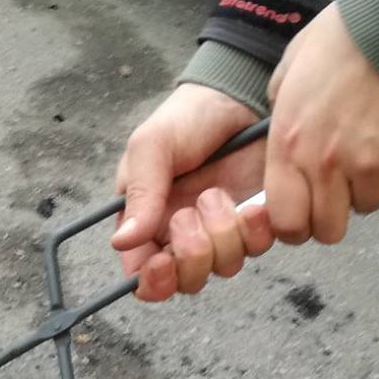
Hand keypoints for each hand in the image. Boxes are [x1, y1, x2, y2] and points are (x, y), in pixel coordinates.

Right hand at [112, 85, 272, 301]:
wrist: (236, 98)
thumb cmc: (186, 119)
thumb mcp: (151, 148)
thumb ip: (140, 195)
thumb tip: (121, 242)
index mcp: (146, 223)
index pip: (144, 277)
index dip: (153, 281)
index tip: (162, 262)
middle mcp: (182, 236)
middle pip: (186, 280)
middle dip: (192, 254)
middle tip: (189, 215)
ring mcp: (220, 232)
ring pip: (223, 267)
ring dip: (223, 234)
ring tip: (217, 194)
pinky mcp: (253, 224)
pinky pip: (257, 248)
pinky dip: (255, 229)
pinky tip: (250, 202)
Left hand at [264, 3, 378, 244]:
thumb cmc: (346, 35)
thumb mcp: (292, 66)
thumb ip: (282, 104)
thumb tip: (283, 124)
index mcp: (289, 143)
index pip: (284, 220)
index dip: (295, 224)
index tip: (304, 213)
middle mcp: (326, 163)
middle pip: (328, 230)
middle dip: (335, 214)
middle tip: (343, 188)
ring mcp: (371, 164)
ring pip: (369, 206)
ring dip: (372, 185)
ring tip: (375, 144)